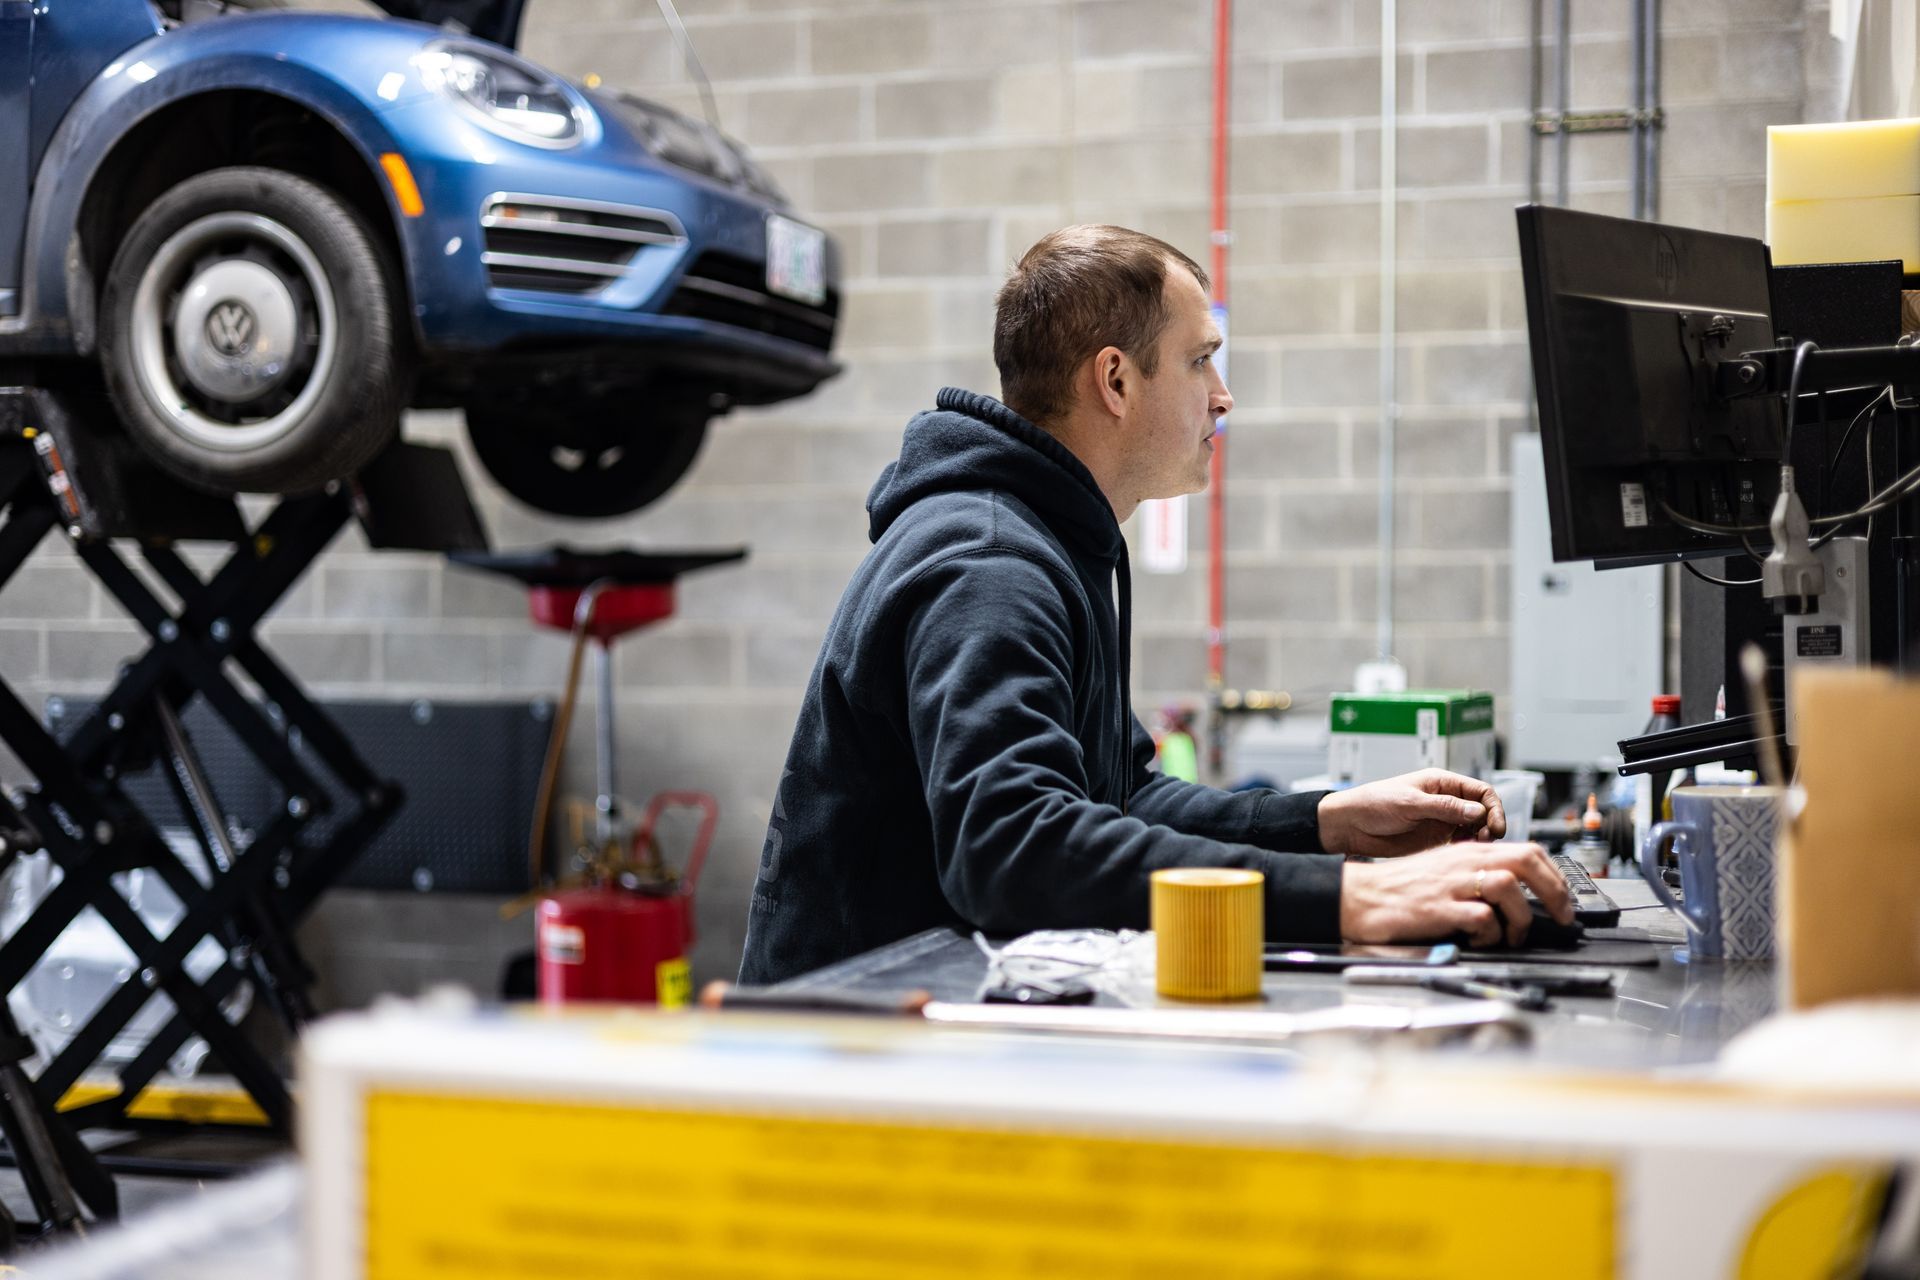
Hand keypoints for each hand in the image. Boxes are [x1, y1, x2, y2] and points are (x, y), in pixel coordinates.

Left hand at [1317, 769, 1505, 856]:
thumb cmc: (1373, 804)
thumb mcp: (1410, 803)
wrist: (1350, 825)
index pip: (1481, 791)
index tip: (1496, 827)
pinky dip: (1467, 849)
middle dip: (1490, 825)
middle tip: (1486, 841)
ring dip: (1480, 839)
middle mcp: (1446, 801)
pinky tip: (1462, 855)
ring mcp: (1442, 821)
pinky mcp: (1435, 840)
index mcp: (1442, 783)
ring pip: (1475, 830)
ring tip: (1474, 849)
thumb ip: (1444, 807)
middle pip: (1483, 812)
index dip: (1493, 808)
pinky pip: (1460, 844)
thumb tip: (1479, 811)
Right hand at [1338, 843, 1573, 947]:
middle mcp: (1465, 863)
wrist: (1360, 896)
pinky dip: (1491, 935)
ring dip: (1520, 919)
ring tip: (1511, 937)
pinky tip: (1481, 942)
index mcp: (1469, 852)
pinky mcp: (1439, 908)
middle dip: (1555, 893)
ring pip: (1509, 888)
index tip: (1563, 899)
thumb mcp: (1445, 870)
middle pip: (1527, 861)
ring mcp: (1452, 884)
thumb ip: (1478, 874)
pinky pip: (1483, 918)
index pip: (1528, 851)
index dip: (1555, 876)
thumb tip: (1517, 893)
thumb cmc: (1400, 888)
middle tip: (1562, 918)